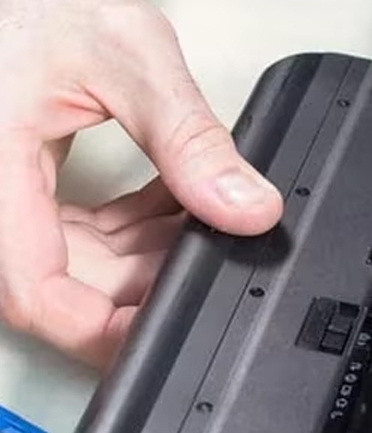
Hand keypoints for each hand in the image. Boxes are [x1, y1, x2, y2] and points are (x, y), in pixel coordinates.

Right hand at [0, 0, 281, 369]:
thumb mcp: (126, 57)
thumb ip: (189, 139)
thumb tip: (246, 208)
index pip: (36, 293)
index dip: (102, 331)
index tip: (165, 332)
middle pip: (69, 284)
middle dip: (149, 279)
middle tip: (211, 252)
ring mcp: (6, 192)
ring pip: (79, 262)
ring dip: (149, 251)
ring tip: (202, 214)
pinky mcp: (24, 182)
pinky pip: (79, 230)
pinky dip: (133, 224)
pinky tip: (175, 197)